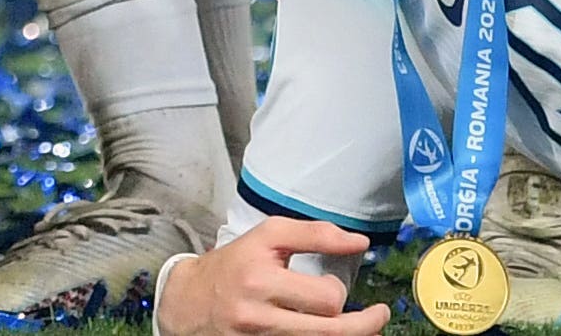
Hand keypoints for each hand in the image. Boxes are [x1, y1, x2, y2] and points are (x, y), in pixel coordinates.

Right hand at [153, 220, 380, 335]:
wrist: (189, 303)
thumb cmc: (233, 266)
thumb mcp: (265, 237)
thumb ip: (314, 234)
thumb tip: (359, 242)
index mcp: (259, 277)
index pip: (326, 297)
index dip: (342, 291)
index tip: (361, 295)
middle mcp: (257, 313)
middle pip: (331, 329)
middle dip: (354, 321)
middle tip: (371, 315)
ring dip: (346, 334)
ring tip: (361, 326)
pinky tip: (328, 331)